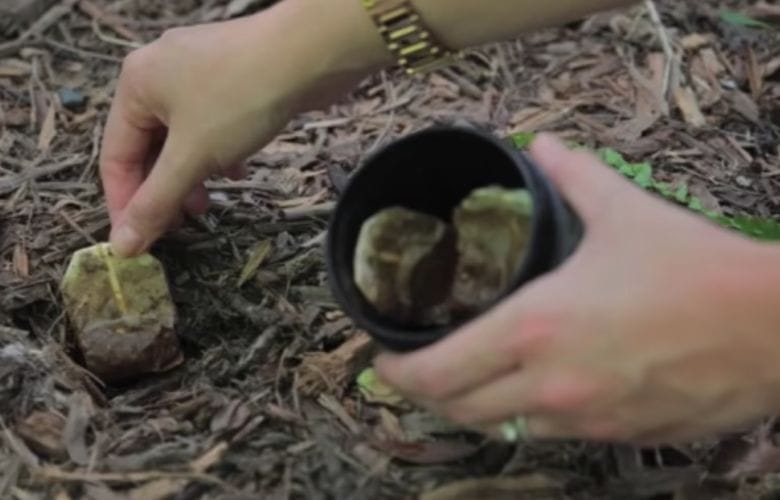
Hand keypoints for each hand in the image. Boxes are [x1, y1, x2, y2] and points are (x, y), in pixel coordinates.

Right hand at [99, 0, 388, 256]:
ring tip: (207, 205)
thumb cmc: (241, 100)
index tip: (137, 242)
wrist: (309, 54)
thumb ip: (156, 202)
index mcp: (136, 84)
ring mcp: (199, 71)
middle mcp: (160, 71)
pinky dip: (218, 151)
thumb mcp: (192, 158)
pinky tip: (237, 169)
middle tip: (181, 224)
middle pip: (149, 146)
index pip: (116, 155)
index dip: (126, 203)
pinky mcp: (232, 76)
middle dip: (164, 189)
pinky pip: (212, 123)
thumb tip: (123, 245)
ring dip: (192, 175)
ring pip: (183, 136)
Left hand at [375, 134, 779, 444]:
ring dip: (474, 407)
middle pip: (457, 410)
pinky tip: (534, 389)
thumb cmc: (695, 269)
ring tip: (468, 377)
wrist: (774, 328)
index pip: (436, 372)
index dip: (395, 371)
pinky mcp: (619, 436)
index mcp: (534, 328)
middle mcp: (549, 383)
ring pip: (503, 428)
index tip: (382, 357)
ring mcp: (584, 418)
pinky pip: (552, 435)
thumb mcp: (624, 211)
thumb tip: (544, 146)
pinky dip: (527, 416)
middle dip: (425, 393)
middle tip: (416, 368)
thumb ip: (571, 176)